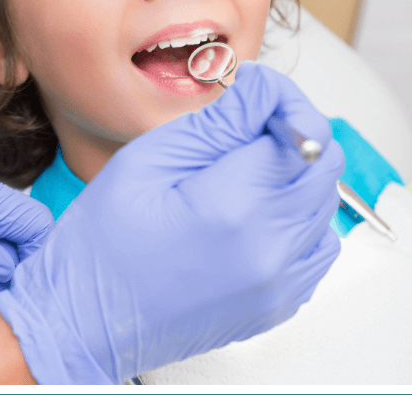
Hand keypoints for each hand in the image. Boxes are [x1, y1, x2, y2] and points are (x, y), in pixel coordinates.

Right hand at [0, 62, 343, 384]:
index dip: (283, 101)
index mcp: (234, 206)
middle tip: (246, 130)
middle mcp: (270, 249)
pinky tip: (255, 212)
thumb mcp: (150, 158)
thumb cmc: (102, 244)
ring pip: (325, 201)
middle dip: (293, 132)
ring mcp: (279, 284)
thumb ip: (219, 121)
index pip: (303, 131)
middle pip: (325, 163)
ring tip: (243, 173)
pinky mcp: (278, 303)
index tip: (256, 97)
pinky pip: (317, 245)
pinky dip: (298, 217)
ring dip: (296, 173)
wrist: (86, 322)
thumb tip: (265, 89)